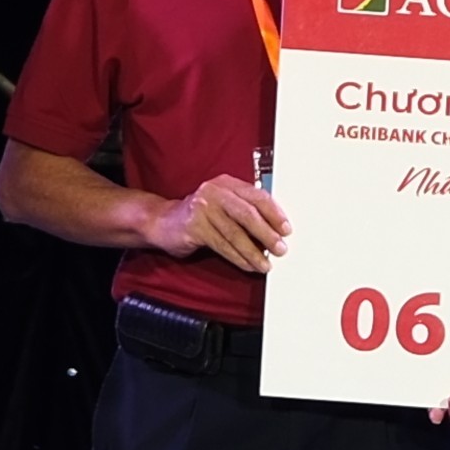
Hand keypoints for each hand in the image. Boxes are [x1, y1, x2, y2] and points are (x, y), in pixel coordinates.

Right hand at [149, 174, 290, 273]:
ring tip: (266, 264)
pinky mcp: (194, 226)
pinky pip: (221, 245)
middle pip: (248, 214)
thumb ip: (245, 211)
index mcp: (228, 183)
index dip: (275, 213)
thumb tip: (275, 230)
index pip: (258, 196)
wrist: (161, 222)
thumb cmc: (199, 216)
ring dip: (254, 251)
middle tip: (280, 248)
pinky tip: (248, 265)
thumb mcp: (223, 206)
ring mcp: (203, 208)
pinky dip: (237, 257)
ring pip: (235, 233)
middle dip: (267, 233)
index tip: (287, 229)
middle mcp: (215, 191)